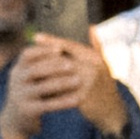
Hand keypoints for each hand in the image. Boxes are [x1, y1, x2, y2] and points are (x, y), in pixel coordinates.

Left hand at [0, 36, 123, 138]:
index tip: (36, 37)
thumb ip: (96, 46)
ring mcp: (87, 84)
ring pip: (58, 75)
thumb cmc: (105, 86)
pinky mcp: (81, 98)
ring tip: (30, 71)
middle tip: (27, 57)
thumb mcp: (103, 65)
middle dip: (42, 57)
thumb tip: (91, 27)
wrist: (112, 111)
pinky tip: (38, 87)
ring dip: (43, 73)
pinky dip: (49, 89)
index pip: (70, 45)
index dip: (52, 40)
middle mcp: (92, 69)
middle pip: (61, 59)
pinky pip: (60, 91)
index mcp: (95, 58)